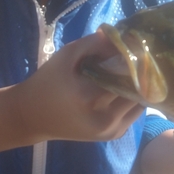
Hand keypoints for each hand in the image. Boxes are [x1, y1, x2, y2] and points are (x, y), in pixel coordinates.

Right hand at [16, 31, 143, 142]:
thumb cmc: (49, 82)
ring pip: (139, 103)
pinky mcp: (113, 136)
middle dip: (137, 74)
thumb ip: (95, 43)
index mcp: (88, 96)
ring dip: (137, 88)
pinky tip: (122, 91)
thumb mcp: (67, 55)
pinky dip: (132, 102)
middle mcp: (103, 117)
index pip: (125, 74)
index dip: (131, 60)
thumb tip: (125, 37)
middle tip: (134, 62)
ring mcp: (110, 130)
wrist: (34, 116)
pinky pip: (133, 114)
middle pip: (135, 90)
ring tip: (129, 76)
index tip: (132, 49)